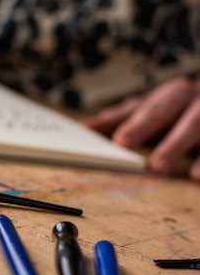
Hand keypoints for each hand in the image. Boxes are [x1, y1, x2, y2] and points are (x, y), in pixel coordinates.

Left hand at [84, 77, 199, 181]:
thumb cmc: (180, 109)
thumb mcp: (151, 110)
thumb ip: (120, 119)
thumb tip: (85, 129)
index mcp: (172, 96)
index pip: (151, 108)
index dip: (137, 124)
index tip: (121, 141)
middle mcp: (194, 102)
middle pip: (179, 113)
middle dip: (163, 134)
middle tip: (147, 158)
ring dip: (183, 146)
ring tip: (173, 171)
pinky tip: (198, 178)